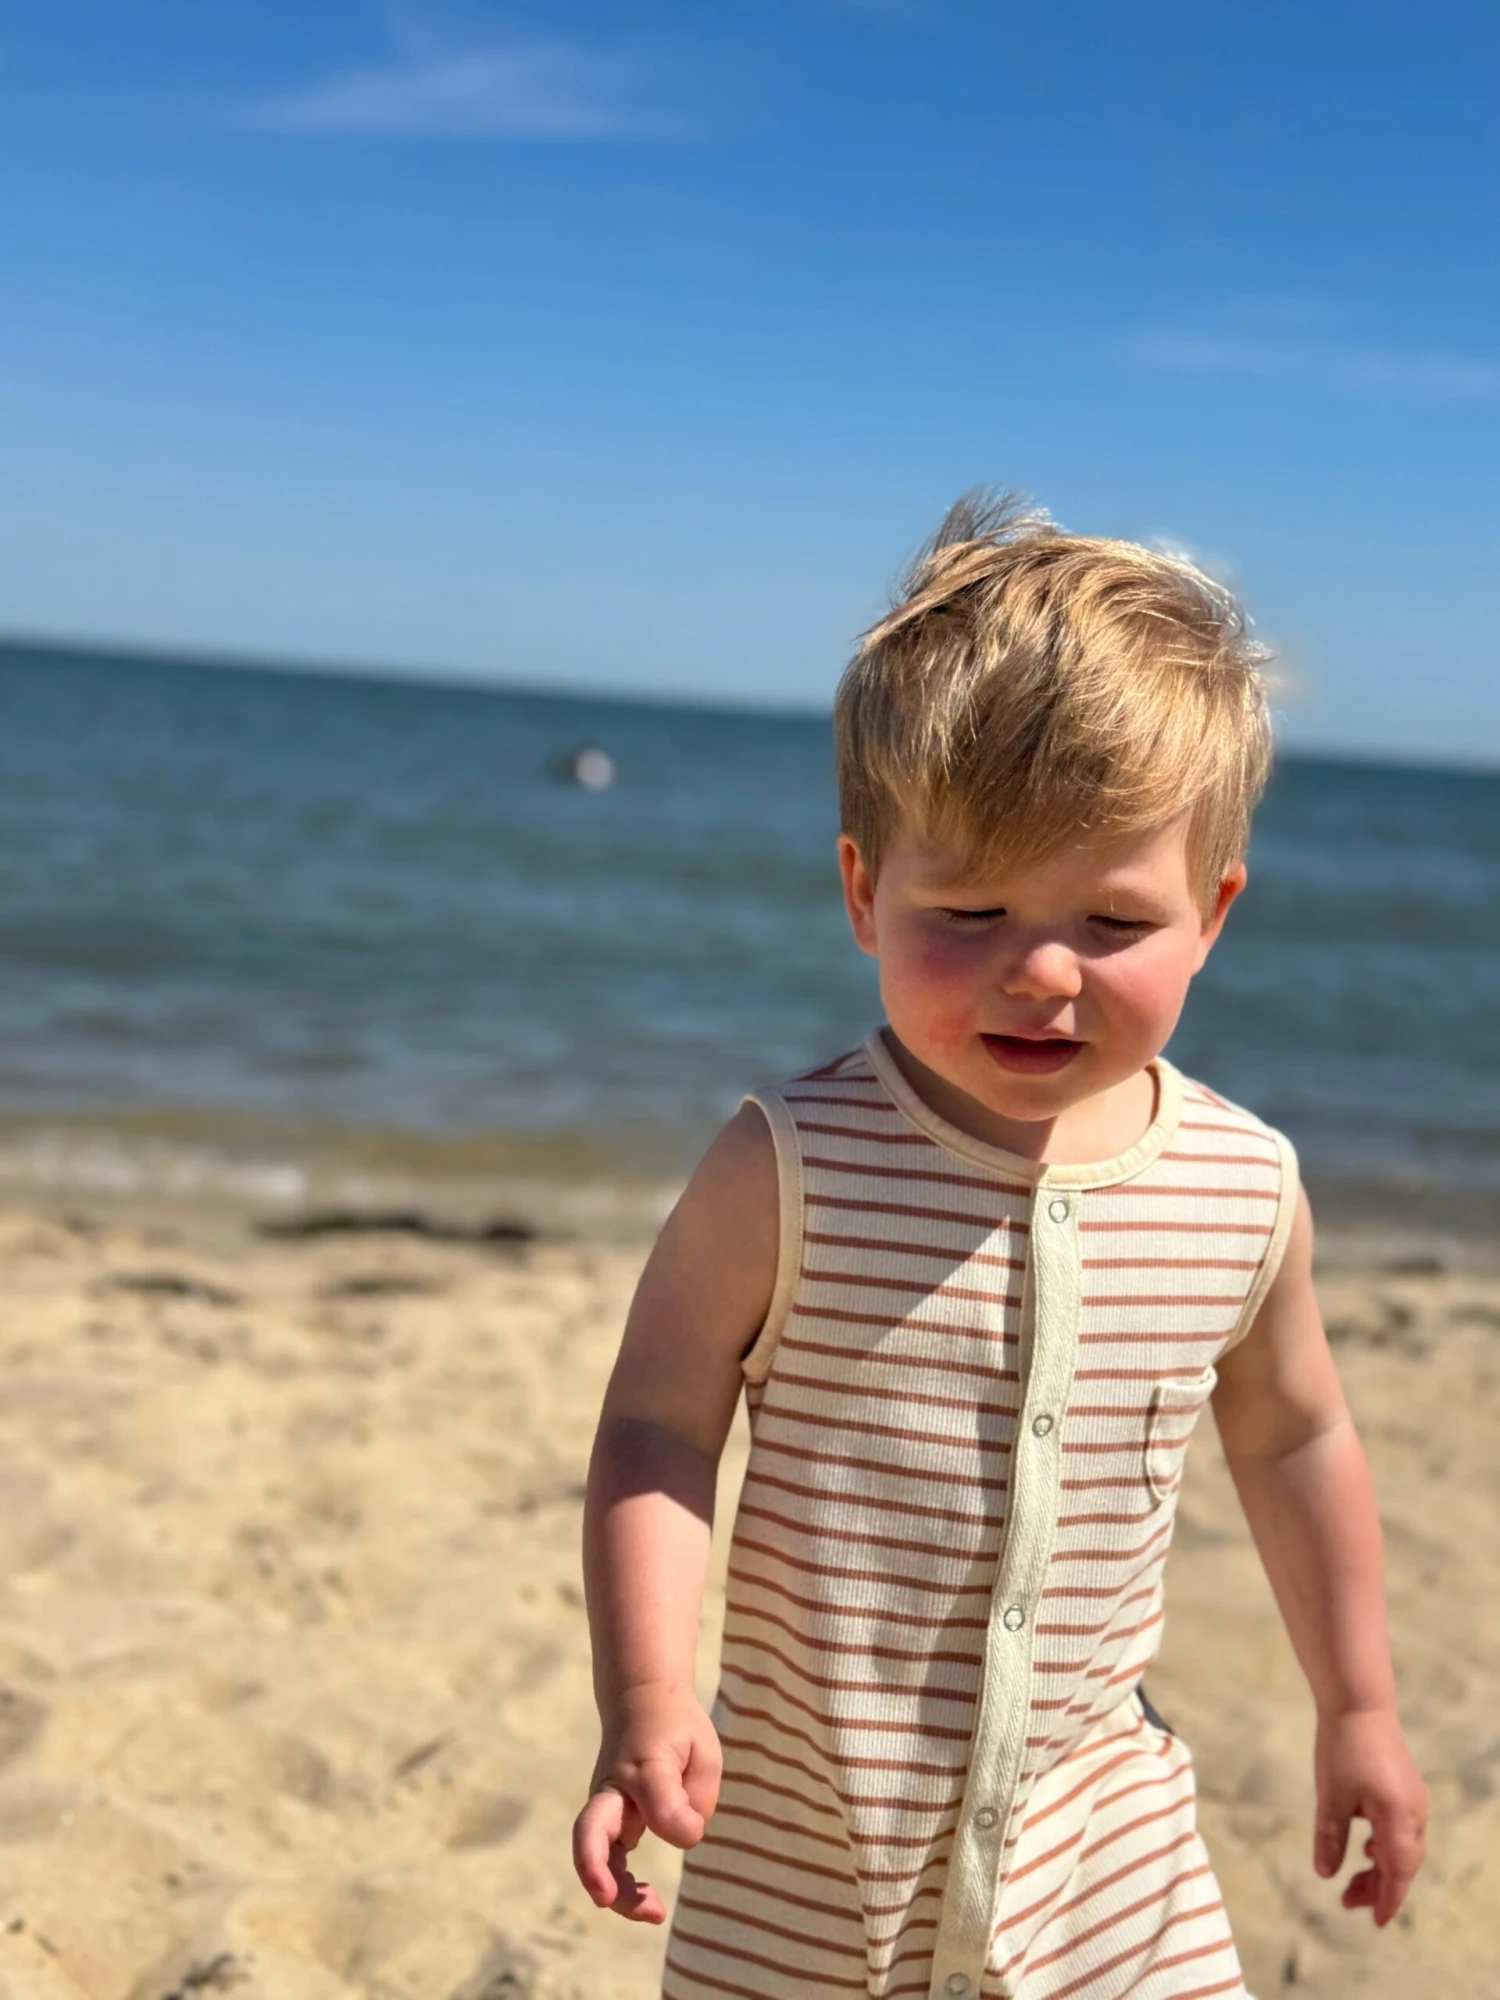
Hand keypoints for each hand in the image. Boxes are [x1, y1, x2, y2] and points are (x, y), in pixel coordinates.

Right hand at [572, 1680, 722, 1923]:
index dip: (678, 1818)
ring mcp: (605, 1805)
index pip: (656, 1797)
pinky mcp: (607, 1822)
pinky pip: (607, 1859)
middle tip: (607, 1899)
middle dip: (594, 1866)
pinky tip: (647, 1903)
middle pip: (592, 1827)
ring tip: (655, 1913)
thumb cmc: (677, 1728)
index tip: (694, 1824)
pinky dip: (622, 1888)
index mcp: (645, 1762)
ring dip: (616, 1891)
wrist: (639, 1703)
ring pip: (594, 1852)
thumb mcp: (702, 1747)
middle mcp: (616, 1785)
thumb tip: (684, 1836)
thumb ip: (698, 1792)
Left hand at [1313, 1706, 1427, 1925]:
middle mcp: (1414, 1813)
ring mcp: (1414, 1800)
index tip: (1374, 1921)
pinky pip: (1402, 1831)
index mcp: (1398, 1818)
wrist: (1359, 1704)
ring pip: (1404, 1848)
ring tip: (1353, 1881)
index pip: (1398, 1872)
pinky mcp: (1407, 1789)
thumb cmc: (1343, 1747)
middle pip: (1403, 1864)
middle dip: (1379, 1887)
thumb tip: (1326, 1874)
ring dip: (1381, 1868)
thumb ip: (1330, 1838)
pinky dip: (1386, 1847)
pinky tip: (1366, 1848)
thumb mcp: (1330, 1796)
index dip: (1387, 1900)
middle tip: (1348, 1901)